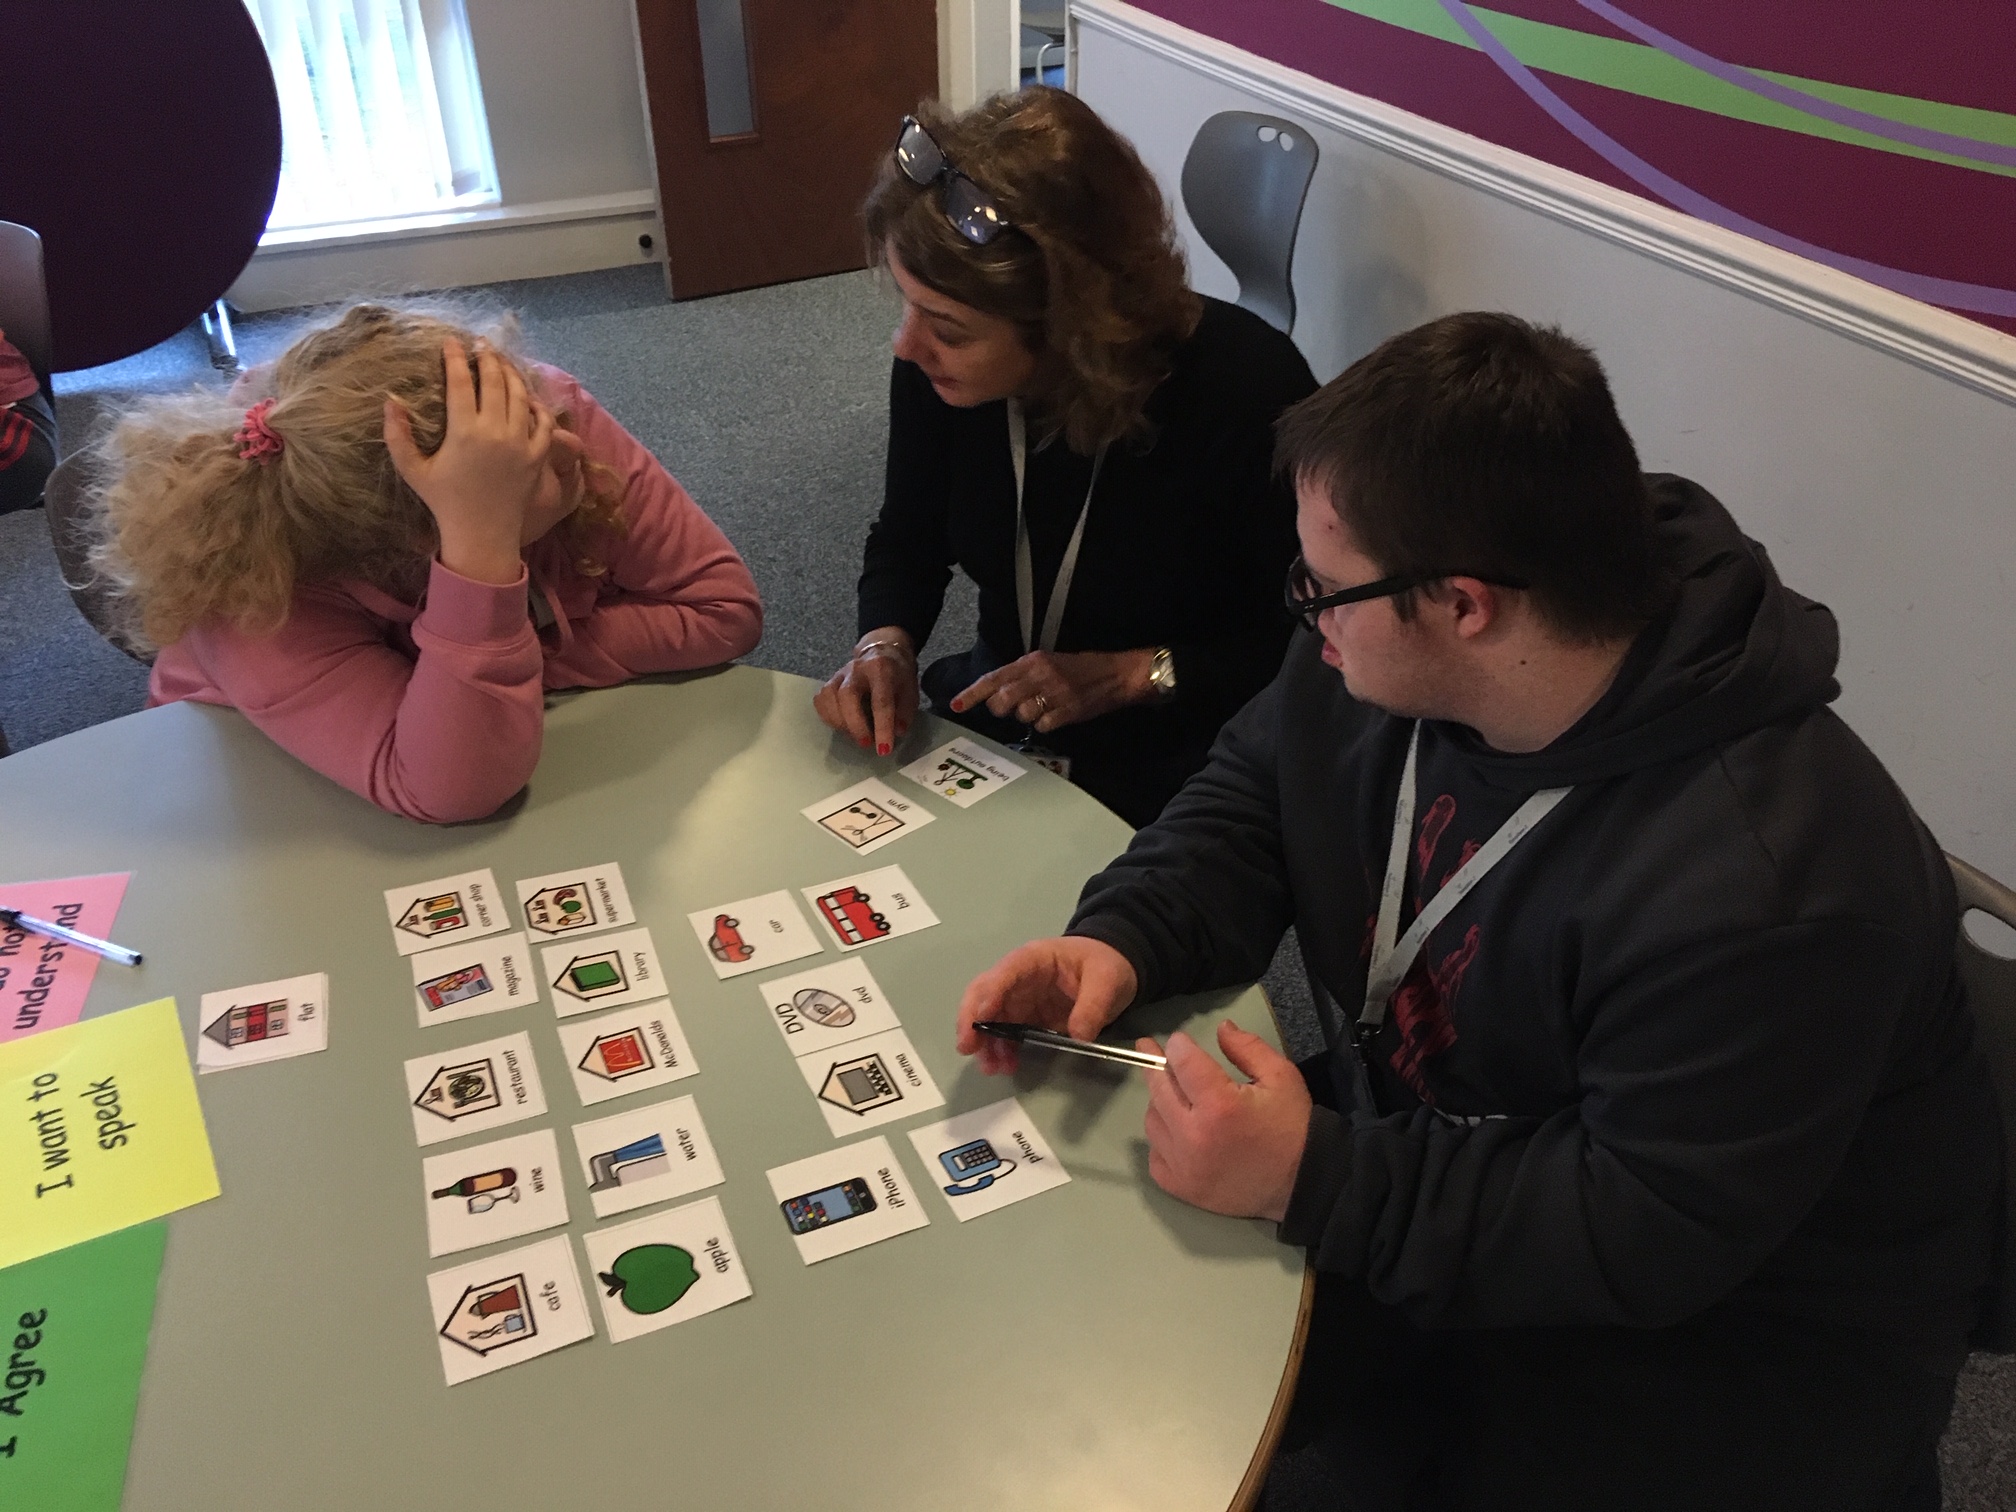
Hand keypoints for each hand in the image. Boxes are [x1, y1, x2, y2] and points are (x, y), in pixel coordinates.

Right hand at [384, 339, 555, 585]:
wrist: (482, 534)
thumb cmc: (444, 502)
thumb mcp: (412, 470)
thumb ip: (397, 435)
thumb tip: (390, 399)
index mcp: (464, 432)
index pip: (461, 382)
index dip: (455, 358)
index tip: (451, 342)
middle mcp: (496, 432)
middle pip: (494, 381)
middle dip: (487, 357)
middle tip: (481, 345)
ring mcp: (521, 443)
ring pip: (520, 395)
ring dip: (511, 374)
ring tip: (501, 362)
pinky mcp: (538, 456)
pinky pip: (543, 421)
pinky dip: (536, 404)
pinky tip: (526, 395)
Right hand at [812, 628, 918, 755]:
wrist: (883, 651)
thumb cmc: (898, 675)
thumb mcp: (910, 690)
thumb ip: (904, 712)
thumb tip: (896, 732)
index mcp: (881, 669)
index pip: (881, 700)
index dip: (882, 726)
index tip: (884, 749)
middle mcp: (857, 668)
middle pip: (846, 695)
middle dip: (855, 724)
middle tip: (866, 743)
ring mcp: (840, 673)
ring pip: (829, 697)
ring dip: (840, 723)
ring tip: (854, 736)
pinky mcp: (830, 680)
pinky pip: (820, 699)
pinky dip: (828, 717)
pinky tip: (841, 726)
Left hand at [950, 649, 1154, 733]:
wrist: (1116, 675)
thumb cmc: (1079, 669)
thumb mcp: (1048, 662)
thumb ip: (1022, 675)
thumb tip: (996, 693)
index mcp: (1032, 660)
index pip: (994, 677)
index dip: (973, 693)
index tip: (956, 705)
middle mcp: (1040, 675)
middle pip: (1003, 700)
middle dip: (1002, 709)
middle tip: (1015, 707)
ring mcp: (1054, 694)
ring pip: (1022, 715)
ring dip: (1028, 716)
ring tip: (1044, 707)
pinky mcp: (1068, 711)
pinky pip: (1043, 726)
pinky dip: (1047, 724)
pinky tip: (1057, 715)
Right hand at [955, 936, 1137, 1074]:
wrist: (1114, 966)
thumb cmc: (1106, 963)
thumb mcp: (1107, 979)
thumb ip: (1093, 1005)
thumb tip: (1078, 1035)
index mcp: (1034, 959)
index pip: (1004, 973)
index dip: (988, 995)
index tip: (979, 1020)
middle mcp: (1018, 977)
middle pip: (983, 993)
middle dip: (971, 1020)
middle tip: (968, 1048)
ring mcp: (1020, 998)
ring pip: (989, 1017)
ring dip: (985, 1042)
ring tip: (992, 1067)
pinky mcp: (1027, 1017)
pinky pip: (1006, 1033)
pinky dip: (1001, 1049)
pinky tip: (1006, 1065)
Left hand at [1140, 1022, 1309, 1221]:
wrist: (1303, 1183)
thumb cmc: (1293, 1128)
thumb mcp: (1281, 1077)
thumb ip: (1248, 1048)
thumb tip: (1220, 1028)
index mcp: (1220, 1105)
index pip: (1182, 1062)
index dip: (1178, 1045)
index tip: (1179, 1041)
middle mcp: (1194, 1135)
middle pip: (1159, 1088)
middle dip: (1158, 1066)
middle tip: (1154, 1052)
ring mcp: (1184, 1165)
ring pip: (1152, 1120)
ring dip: (1160, 1103)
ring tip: (1177, 1096)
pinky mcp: (1181, 1188)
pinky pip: (1155, 1156)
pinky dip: (1162, 1140)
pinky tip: (1176, 1131)